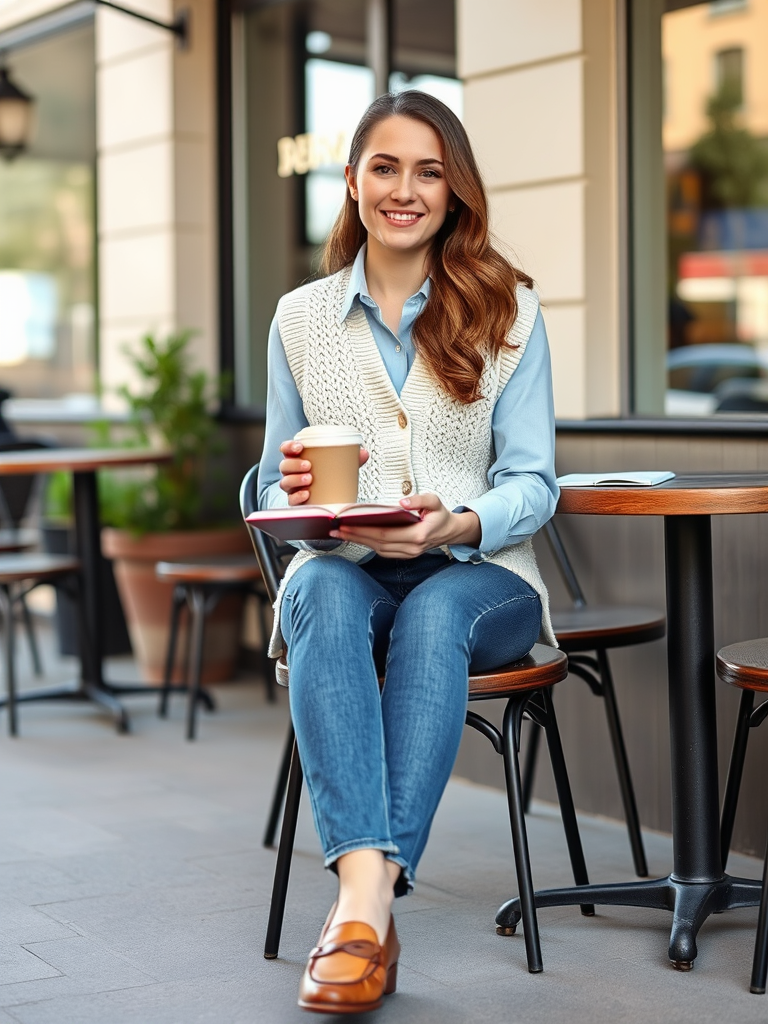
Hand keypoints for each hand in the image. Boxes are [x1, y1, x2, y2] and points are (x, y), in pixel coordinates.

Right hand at [278, 440, 368, 505]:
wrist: (327, 501)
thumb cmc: (328, 478)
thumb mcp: (338, 466)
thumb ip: (350, 459)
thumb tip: (364, 453)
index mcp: (298, 459)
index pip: (286, 449)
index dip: (289, 446)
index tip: (300, 447)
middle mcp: (291, 473)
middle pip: (284, 466)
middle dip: (294, 464)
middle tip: (309, 465)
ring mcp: (292, 488)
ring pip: (285, 482)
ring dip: (296, 479)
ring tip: (310, 479)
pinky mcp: (296, 502)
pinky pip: (291, 500)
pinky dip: (297, 496)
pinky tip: (307, 494)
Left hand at [331, 492, 480, 557]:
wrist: (450, 531)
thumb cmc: (440, 515)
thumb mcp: (434, 501)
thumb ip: (420, 500)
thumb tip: (402, 502)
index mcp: (418, 535)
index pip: (385, 533)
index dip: (364, 530)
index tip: (347, 523)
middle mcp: (412, 548)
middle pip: (377, 543)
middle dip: (355, 536)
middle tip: (336, 529)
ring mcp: (408, 554)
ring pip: (378, 549)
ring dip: (358, 541)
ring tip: (340, 533)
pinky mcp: (404, 555)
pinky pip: (382, 551)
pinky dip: (367, 544)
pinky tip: (356, 537)